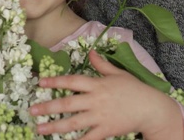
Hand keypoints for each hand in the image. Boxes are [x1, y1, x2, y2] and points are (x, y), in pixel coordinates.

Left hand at [29, 50, 183, 139]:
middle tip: (32, 110)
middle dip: (48, 107)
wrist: (151, 109)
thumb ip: (102, 64)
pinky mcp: (106, 130)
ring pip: (73, 123)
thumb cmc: (134, 89)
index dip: (55, 81)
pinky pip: (88, 138)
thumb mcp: (118, 73)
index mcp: (97, 84)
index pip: (72, 81)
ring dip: (55, 126)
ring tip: (40, 128)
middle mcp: (96, 100)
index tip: (40, 82)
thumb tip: (91, 52)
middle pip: (68, 104)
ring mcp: (100, 117)